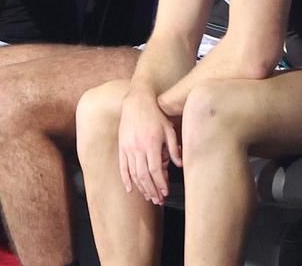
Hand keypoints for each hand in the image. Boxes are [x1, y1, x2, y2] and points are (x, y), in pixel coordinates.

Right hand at [118, 88, 181, 205]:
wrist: (136, 101)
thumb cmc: (155, 114)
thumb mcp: (169, 129)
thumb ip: (174, 148)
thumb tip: (179, 165)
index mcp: (151, 144)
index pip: (155, 170)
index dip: (160, 184)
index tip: (165, 192)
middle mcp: (138, 148)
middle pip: (144, 176)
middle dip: (152, 191)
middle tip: (158, 200)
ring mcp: (128, 148)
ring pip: (133, 173)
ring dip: (141, 188)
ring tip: (148, 197)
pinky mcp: (122, 146)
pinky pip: (122, 166)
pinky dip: (126, 179)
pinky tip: (130, 189)